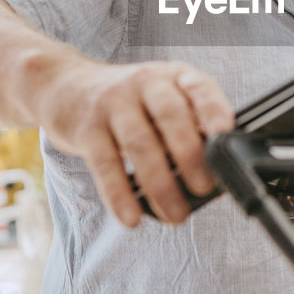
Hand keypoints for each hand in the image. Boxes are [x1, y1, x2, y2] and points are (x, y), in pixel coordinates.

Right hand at [32, 59, 234, 226]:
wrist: (65, 85)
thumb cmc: (130, 103)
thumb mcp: (162, 100)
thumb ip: (188, 129)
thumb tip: (216, 179)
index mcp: (174, 76)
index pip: (200, 89)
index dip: (215, 113)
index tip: (227, 141)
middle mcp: (146, 83)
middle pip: (171, 116)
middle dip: (190, 155)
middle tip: (204, 189)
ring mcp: (114, 102)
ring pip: (140, 143)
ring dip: (160, 184)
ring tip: (176, 215)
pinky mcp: (87, 127)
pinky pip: (106, 163)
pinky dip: (120, 194)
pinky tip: (131, 217)